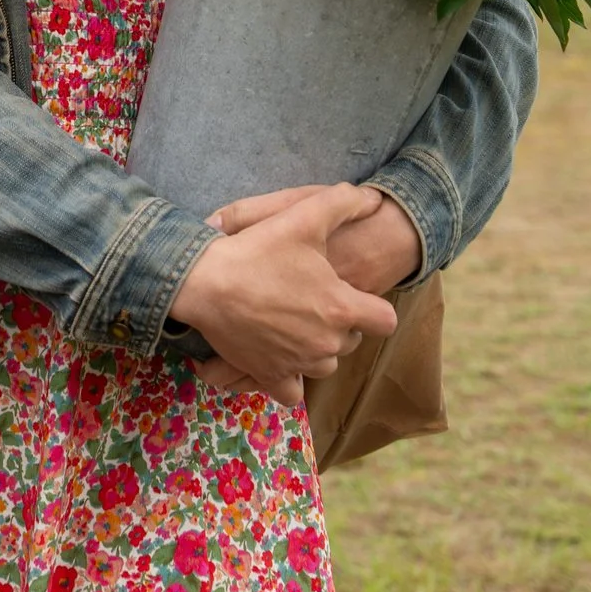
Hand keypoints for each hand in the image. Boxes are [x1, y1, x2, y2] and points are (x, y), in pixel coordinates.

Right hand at [169, 184, 399, 404]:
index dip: (375, 308)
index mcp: (340, 308)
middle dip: (340, 323)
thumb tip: (373, 198)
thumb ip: (343, 203)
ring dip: (318, 348)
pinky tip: (283, 359)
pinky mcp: (270, 375)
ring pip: (326, 365)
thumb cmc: (256, 250)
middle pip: (352, 341)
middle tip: (314, 300)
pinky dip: (292, 380)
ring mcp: (298, 363)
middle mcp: (325, 342)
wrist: (205, 282)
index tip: (357, 296)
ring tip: (298, 325)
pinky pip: (293, 393)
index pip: (385, 321)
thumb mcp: (303, 217)